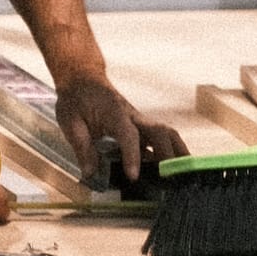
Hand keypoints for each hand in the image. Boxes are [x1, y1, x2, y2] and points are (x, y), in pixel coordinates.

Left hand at [55, 72, 186, 188]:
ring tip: (186, 174)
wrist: (83, 78)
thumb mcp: (70, 122)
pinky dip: (171, 152)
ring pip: (166, 133)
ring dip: (177, 151)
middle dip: (168, 153)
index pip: (129, 135)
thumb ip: (82, 147)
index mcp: (115, 113)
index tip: (134, 176)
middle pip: (159, 131)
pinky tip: (175, 170)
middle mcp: (133, 116)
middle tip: (172, 178)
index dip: (133, 156)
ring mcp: (140, 120)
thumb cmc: (76, 98)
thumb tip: (90, 173)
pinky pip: (161, 138)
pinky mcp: (141, 127)